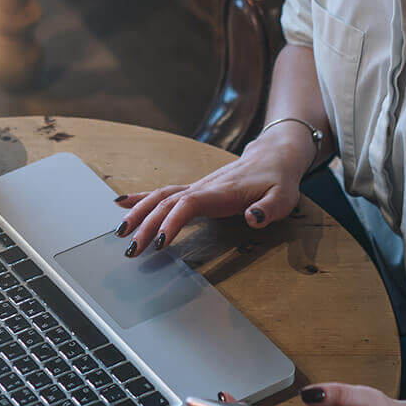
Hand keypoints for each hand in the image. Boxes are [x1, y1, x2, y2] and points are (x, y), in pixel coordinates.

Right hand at [114, 125, 314, 254]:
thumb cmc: (278, 180)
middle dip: (145, 225)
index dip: (172, 221)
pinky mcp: (194, 189)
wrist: (274, 156)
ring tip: (120, 233)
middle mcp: (203, 187)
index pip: (189, 204)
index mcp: (221, 192)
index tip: (159, 242)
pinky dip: (140, 198)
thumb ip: (269, 209)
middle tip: (131, 250)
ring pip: (160, 197)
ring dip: (138, 213)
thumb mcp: (284, 197)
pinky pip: (163, 192)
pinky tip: (121, 204)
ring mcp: (196, 187)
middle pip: (167, 203)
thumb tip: (252, 218)